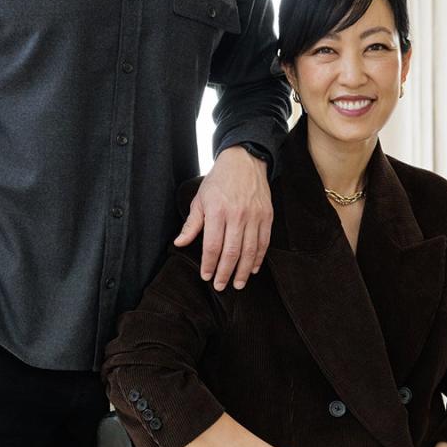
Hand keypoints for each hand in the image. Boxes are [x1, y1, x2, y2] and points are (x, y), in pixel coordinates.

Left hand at [174, 146, 272, 290]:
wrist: (245, 161)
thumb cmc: (219, 180)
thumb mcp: (200, 199)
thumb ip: (192, 224)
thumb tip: (179, 244)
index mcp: (217, 211)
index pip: (212, 246)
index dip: (209, 264)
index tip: (206, 276)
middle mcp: (237, 215)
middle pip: (231, 252)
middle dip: (225, 273)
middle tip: (221, 286)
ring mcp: (254, 216)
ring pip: (249, 251)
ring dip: (243, 271)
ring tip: (237, 284)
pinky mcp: (267, 216)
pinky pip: (263, 242)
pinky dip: (258, 258)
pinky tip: (252, 269)